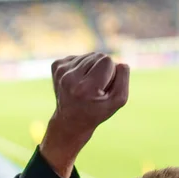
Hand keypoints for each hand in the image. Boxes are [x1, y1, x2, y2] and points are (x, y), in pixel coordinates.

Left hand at [41, 53, 129, 177]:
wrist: (70, 121)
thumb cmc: (96, 111)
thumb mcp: (117, 101)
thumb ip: (123, 80)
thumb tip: (119, 63)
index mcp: (84, 88)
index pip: (107, 60)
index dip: (111, 73)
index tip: (104, 88)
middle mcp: (69, 78)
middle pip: (98, 56)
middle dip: (102, 69)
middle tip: (96, 88)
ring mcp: (60, 71)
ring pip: (89, 56)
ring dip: (92, 68)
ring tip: (87, 86)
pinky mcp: (56, 66)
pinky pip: (78, 57)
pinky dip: (82, 67)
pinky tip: (79, 82)